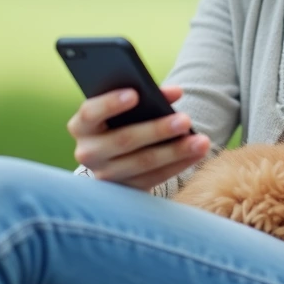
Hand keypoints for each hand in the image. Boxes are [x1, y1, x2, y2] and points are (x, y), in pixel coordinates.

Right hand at [67, 85, 210, 191]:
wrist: (113, 156)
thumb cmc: (121, 119)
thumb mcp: (123, 107)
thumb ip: (143, 96)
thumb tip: (174, 93)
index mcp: (82, 125)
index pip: (90, 113)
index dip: (110, 103)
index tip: (135, 94)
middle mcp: (88, 152)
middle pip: (124, 140)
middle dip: (157, 130)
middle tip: (186, 120)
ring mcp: (105, 175)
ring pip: (143, 163)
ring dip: (176, 151)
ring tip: (201, 141)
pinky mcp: (125, 190)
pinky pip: (155, 178)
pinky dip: (179, 164)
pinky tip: (197, 153)